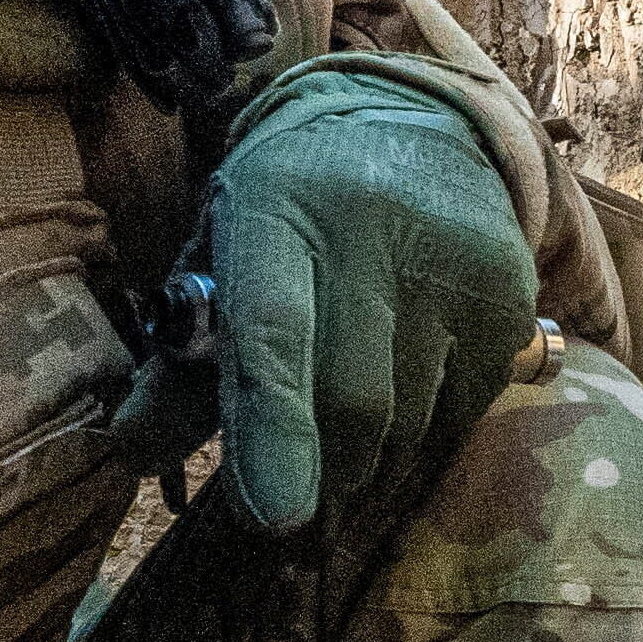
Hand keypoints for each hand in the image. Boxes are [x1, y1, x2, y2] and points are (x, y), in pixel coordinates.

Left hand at [201, 82, 534, 535]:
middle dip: (319, 473)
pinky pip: (460, 414)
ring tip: (347, 438)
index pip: (274, 330)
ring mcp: (452, 260)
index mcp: (274, 208)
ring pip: (409, 421)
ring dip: (370, 460)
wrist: (413, 125)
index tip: (271, 516)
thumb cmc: (293, 209)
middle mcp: (372, 223)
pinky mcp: (509, 297)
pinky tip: (404, 394)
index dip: (271, 428)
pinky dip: (423, 433)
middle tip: (295, 508)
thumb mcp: (222, 257)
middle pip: (351, 399)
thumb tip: (133, 453)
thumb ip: (179, 362)